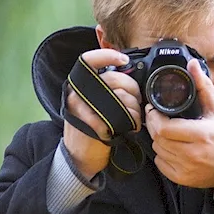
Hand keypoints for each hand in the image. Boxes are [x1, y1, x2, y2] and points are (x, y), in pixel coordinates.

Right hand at [64, 49, 142, 178]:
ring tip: (133, 119)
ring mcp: (81, 109)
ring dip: (134, 109)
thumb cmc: (92, 128)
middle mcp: (76, 93)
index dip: (106, 55)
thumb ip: (107, 87)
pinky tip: (129, 128)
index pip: (88, 60)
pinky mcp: (91, 125)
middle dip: (133, 90)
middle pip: (114, 78)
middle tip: (137, 102)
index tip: (123, 59)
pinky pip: (120, 116)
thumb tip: (129, 74)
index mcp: (78, 85)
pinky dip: (131, 122)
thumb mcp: (94, 103)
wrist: (79, 157)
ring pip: (120, 97)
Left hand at [144, 59, 213, 190]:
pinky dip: (162, 154)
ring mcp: (186, 168)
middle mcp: (193, 154)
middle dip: (154, 127)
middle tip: (157, 118)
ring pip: (158, 151)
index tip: (155, 110)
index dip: (155, 118)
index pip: (165, 128)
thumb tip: (192, 65)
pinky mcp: (182, 178)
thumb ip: (203, 86)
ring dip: (158, 140)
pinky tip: (171, 147)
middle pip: (158, 139)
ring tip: (166, 132)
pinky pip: (161, 164)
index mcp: (201, 135)